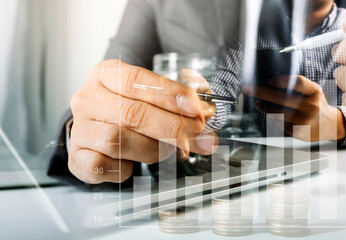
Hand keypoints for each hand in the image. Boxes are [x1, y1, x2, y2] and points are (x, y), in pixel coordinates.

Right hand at [69, 60, 217, 183]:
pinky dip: (123, 169)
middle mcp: (87, 98)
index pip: (137, 79)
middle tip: (198, 138)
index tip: (196, 110)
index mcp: (105, 74)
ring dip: (154, 150)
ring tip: (173, 152)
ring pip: (118, 140)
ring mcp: (79, 128)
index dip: (170, 95)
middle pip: (132, 113)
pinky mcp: (76, 156)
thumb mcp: (152, 96)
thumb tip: (206, 115)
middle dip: (173, 128)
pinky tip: (134, 166)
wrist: (98, 130)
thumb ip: (178, 103)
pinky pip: (100, 166)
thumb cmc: (129, 110)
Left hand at [242, 76, 345, 141]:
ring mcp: (305, 121)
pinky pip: (281, 123)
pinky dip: (275, 117)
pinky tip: (273, 114)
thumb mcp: (313, 91)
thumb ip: (297, 87)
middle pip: (282, 98)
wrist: (330, 125)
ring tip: (258, 103)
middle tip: (248, 89)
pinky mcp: (299, 132)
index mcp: (314, 92)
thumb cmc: (316, 104)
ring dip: (264, 107)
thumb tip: (269, 83)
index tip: (268, 80)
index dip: (282, 80)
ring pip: (278, 112)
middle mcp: (311, 106)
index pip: (298, 82)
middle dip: (261, 92)